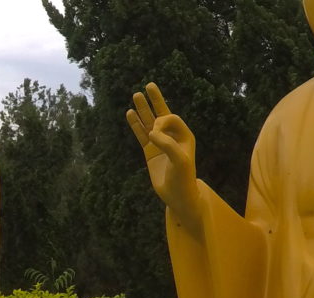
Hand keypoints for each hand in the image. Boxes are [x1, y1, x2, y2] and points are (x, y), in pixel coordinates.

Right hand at [126, 82, 199, 220]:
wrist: (177, 196)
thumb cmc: (183, 178)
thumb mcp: (179, 161)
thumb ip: (167, 144)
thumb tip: (150, 133)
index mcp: (184, 136)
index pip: (171, 119)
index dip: (161, 121)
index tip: (155, 134)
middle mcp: (172, 137)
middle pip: (162, 113)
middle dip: (156, 100)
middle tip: (149, 85)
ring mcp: (160, 144)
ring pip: (149, 122)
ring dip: (143, 110)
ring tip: (135, 95)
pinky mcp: (150, 152)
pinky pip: (141, 134)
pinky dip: (135, 125)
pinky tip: (129, 114)